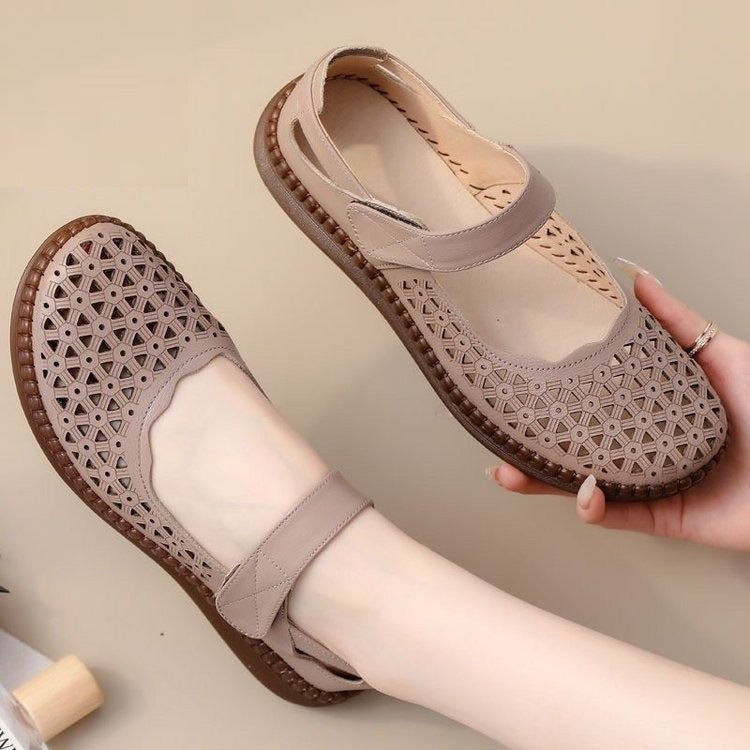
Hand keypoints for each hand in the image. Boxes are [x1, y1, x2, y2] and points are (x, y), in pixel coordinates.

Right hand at [488, 262, 749, 550]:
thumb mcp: (720, 353)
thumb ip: (675, 321)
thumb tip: (634, 277)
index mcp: (647, 408)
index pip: (588, 403)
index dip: (549, 401)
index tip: (515, 392)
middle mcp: (641, 445)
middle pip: (574, 448)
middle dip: (530, 451)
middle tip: (498, 444)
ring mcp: (649, 482)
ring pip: (583, 485)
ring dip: (543, 484)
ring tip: (511, 473)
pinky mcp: (664, 517)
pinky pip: (620, 516)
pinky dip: (596, 508)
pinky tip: (583, 493)